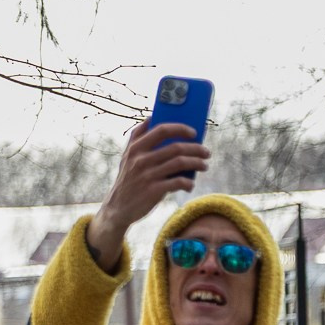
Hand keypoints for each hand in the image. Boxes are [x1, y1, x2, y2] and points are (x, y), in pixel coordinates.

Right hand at [85, 122, 211, 269]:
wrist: (118, 207)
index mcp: (135, 147)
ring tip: (204, 166)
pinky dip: (189, 183)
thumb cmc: (128, 178)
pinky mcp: (153, 191)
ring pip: (180, 163)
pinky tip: (191, 185)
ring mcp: (147, 175)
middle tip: (206, 152)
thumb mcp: (127, 156)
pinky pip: (178, 182)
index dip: (180, 128)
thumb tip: (152, 117)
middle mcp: (140, 159)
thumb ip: (137, 137)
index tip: (194, 132)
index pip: (161, 130)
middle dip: (196, 148)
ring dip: (197, 163)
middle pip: (176, 147)